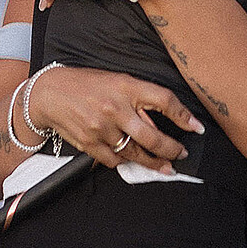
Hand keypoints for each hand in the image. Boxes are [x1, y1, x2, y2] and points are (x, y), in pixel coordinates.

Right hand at [26, 66, 202, 174]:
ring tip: (165, 167)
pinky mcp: (89, 144)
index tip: (197, 127)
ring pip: (135, 153)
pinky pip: (114, 160)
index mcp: (125, 86)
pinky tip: (131, 160)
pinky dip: (124, 161)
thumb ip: (138, 97)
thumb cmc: (86, 84)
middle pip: (153, 137)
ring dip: (153, 162)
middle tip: (181, 154)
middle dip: (171, 150)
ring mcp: (101, 128)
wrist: (49, 93)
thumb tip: (161, 121)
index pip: (164, 100)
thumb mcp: (116, 80)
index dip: (184, 115)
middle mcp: (115, 108)